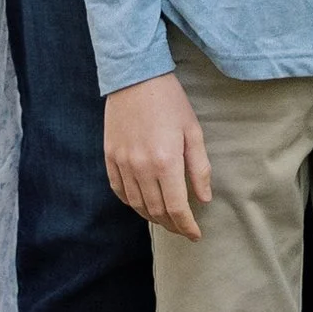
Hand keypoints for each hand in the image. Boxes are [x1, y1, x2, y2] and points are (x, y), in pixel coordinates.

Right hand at [104, 73, 211, 237]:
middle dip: (172, 225)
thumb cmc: (170, 101)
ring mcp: (122, 164)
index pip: (177, 208)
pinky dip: (132, 203)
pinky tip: (142, 203)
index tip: (195, 235)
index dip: (187, 226)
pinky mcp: (109, 157)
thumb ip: (199, 168)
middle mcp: (141, 168)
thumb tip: (203, 198)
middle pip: (156, 211)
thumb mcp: (193, 131)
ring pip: (136, 205)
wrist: (135, 77)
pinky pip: (119, 191)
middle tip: (183, 228)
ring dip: (152, 217)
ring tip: (165, 219)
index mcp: (166, 162)